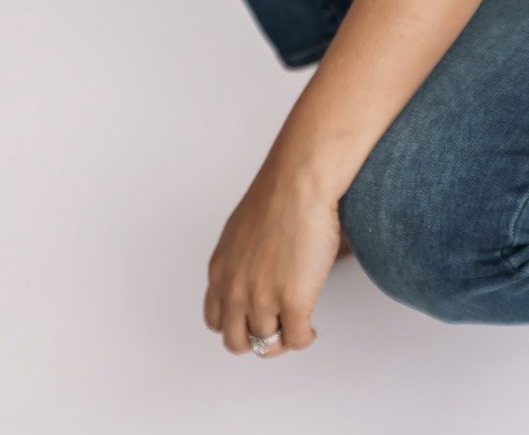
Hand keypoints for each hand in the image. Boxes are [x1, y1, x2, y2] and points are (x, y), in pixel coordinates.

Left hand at [203, 155, 343, 357]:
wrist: (299, 182)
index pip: (216, 321)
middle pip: (237, 341)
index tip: (254, 319)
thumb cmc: (278, 195)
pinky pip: (298, 339)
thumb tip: (256, 274)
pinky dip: (305, 337)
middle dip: (257, 340)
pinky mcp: (293, 302)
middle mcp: (235, 290)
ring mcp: (262, 299)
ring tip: (297, 327)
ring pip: (267, 346)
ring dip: (283, 340)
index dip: (237, 324)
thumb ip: (239, 261)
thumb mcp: (240, 232)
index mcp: (219, 272)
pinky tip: (311, 326)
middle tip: (277, 330)